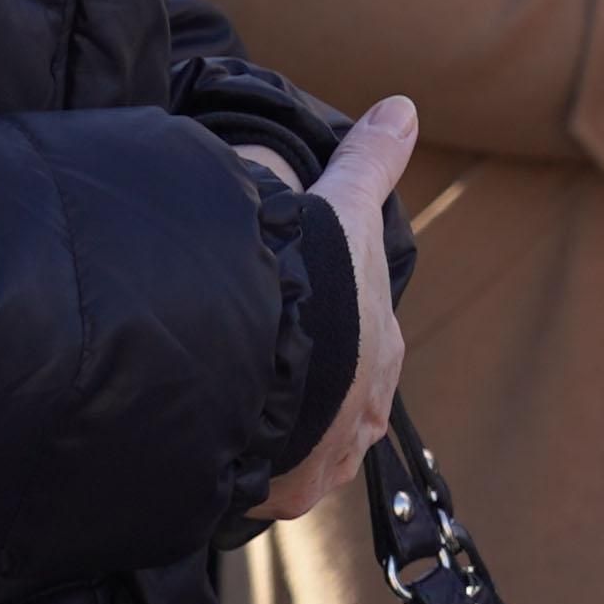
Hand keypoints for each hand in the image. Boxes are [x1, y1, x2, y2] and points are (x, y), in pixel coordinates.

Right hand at [256, 100, 415, 525]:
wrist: (277, 358)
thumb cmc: (320, 280)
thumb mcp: (346, 207)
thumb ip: (370, 161)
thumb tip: (402, 108)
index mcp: (378, 356)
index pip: (362, 352)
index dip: (331, 336)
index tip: (298, 330)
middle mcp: (358, 418)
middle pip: (331, 409)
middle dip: (301, 396)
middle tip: (252, 377)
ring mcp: (319, 463)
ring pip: (293, 452)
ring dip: (265, 436)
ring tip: (219, 414)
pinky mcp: (277, 495)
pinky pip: (253, 488)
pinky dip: (230, 472)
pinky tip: (200, 452)